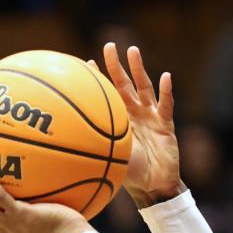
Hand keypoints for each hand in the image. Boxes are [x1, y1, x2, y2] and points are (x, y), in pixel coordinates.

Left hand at [99, 43, 179, 207]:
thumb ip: (93, 147)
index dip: (98, 80)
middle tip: (108, 46)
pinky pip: (165, 105)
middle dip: (116, 65)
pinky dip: (166, 92)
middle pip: (124, 84)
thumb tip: (65, 148)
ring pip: (144, 88)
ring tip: (132, 51)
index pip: (107, 95)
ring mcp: (151, 116)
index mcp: (119, 120)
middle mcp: (134, 113)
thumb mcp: (108, 157)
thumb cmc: (130, 174)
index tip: (84, 64)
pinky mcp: (166, 124)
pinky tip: (166, 77)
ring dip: (138, 69)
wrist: (153, 186)